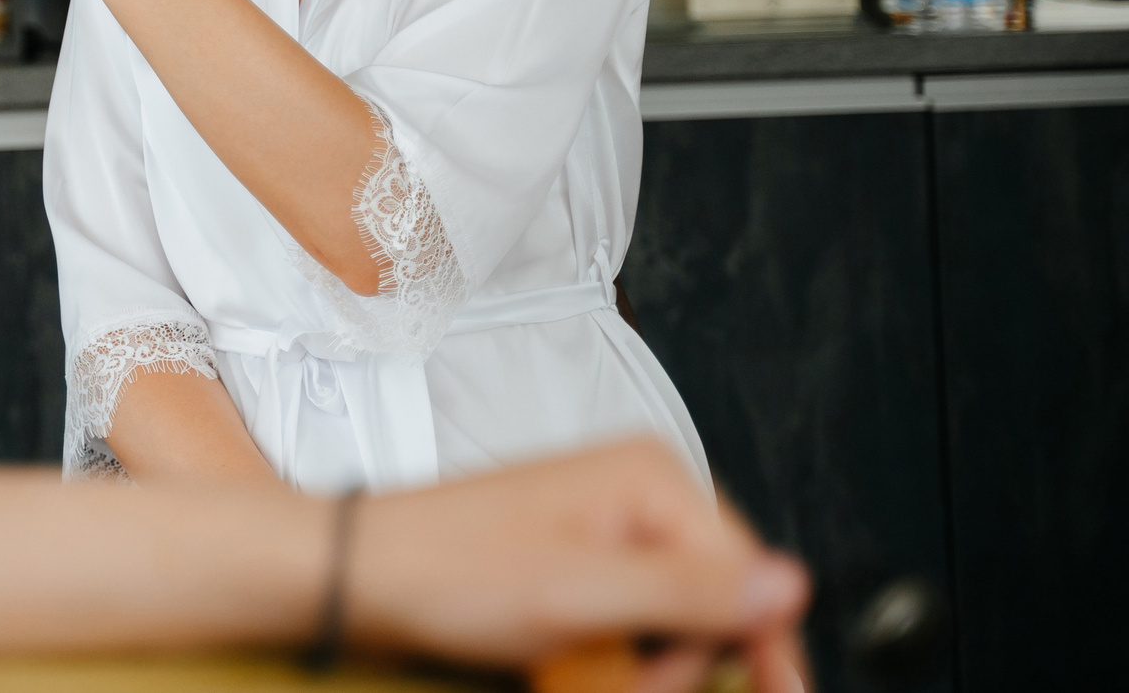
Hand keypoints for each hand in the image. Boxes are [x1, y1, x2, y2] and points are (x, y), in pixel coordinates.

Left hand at [353, 440, 811, 692]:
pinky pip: (632, 623)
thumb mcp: (579, 592)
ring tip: (582, 674)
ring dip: (643, 669)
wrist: (362, 575)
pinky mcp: (582, 562)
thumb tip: (788, 584)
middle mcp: (636, 492)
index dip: (754, 651)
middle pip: (717, 606)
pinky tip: (573, 665)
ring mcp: (608, 527)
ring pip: (675, 625)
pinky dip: (611, 657)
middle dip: (680, 666)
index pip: (751, 578)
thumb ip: (688, 591)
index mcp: (650, 478)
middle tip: (626, 687)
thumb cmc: (444, 568)